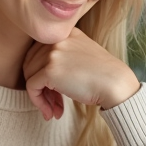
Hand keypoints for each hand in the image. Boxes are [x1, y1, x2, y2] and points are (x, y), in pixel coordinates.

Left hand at [22, 28, 139, 119]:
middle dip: (41, 87)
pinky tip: (51, 113)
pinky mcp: (50, 69)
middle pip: (31, 64)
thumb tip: (37, 78)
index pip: (40, 52)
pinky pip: (32, 87)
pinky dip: (39, 103)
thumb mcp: (82, 56)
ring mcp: (52, 53)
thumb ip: (61, 58)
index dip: (42, 74)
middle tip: (54, 104)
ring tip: (54, 110)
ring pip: (29, 76)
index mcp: (66, 33)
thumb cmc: (103, 76)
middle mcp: (57, 39)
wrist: (116, 84)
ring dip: (41, 98)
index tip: (54, 92)